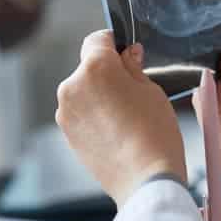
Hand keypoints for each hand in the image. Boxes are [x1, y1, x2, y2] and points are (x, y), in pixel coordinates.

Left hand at [56, 33, 186, 207]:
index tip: (127, 54)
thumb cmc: (154, 133)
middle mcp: (72, 86)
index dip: (114, 44)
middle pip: (89, 68)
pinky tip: (116, 131)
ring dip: (99, 95)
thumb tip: (127, 54)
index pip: (97, 40)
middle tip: (133, 90)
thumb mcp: (151, 90)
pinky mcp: (67, 134)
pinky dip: (94, 116)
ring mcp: (66, 112)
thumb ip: (133, 67)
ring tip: (126, 116)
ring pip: (84, 91)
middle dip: (108, 73)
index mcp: (95, 68)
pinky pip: (81, 113)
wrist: (146, 181)